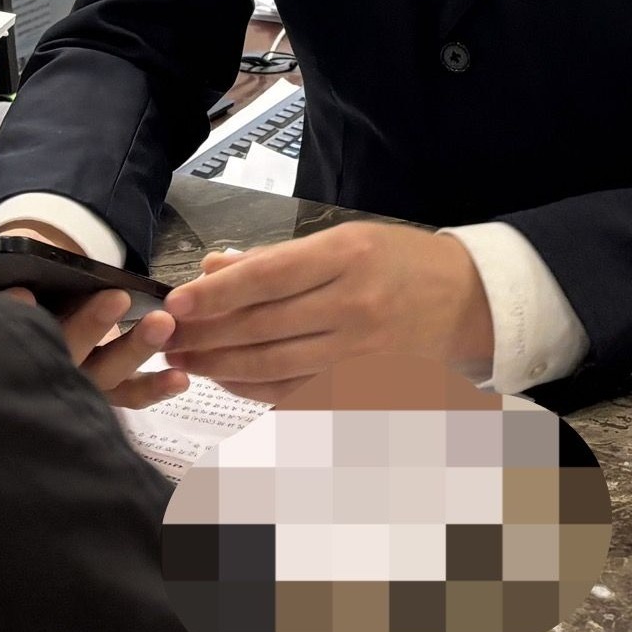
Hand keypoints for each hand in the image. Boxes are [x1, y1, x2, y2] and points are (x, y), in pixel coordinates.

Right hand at [0, 219, 187, 409]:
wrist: (45, 302)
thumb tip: (24, 270)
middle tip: (116, 298)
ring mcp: (78, 384)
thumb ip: (20, 273)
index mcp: (14, 339)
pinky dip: (154, 388)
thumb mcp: (19, 273)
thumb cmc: (32, 284)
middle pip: (64, 355)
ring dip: (133, 350)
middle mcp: (44, 371)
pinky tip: (179, 379)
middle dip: (89, 326)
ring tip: (160, 324)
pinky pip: (129, 395)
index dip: (17, 313)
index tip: (24, 292)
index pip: (13, 330)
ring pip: (104, 376)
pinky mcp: (107, 390)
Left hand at [158, 222, 493, 401]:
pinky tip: (225, 379)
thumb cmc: (397, 260)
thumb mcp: (342, 239)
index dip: (217, 293)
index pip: (268, 278)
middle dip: (207, 335)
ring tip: (183, 359)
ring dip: (221, 366)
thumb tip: (213, 267)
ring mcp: (359, 352)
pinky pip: (297, 393)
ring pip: (275, 365)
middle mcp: (353, 306)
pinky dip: (255, 389)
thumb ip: (276, 257)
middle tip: (166, 336)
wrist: (466, 302)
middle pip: (264, 327)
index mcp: (347, 257)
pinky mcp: (362, 384)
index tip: (177, 301)